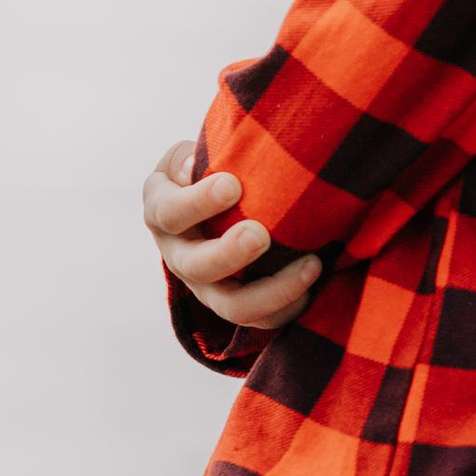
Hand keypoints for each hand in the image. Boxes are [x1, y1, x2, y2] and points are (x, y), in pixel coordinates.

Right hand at [141, 139, 322, 329]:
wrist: (223, 204)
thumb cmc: (210, 171)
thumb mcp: (195, 155)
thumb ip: (191, 158)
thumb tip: (190, 168)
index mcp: (162, 212)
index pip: (169, 212)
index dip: (198, 203)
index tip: (233, 186)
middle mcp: (179, 255)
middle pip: (197, 267)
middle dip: (229, 253)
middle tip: (261, 235)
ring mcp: (208, 287)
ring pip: (232, 306)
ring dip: (272, 290)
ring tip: (311, 264)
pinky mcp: (238, 305)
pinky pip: (262, 320)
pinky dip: (289, 307)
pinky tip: (314, 284)